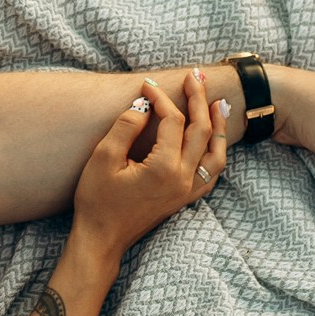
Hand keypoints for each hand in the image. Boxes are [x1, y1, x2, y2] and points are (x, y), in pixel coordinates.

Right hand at [71, 72, 228, 263]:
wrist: (101, 239)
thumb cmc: (97, 200)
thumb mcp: (103, 158)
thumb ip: (126, 126)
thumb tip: (144, 104)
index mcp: (164, 167)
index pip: (172, 121)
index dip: (160, 99)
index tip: (146, 85)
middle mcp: (182, 179)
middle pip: (201, 130)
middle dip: (198, 99)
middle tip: (194, 76)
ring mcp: (187, 191)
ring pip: (216, 153)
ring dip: (217, 125)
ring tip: (217, 103)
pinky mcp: (185, 199)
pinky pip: (212, 173)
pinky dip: (216, 152)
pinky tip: (214, 140)